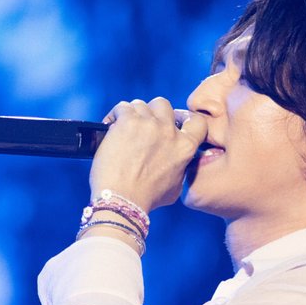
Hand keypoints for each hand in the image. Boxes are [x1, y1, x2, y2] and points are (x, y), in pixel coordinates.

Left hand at [90, 96, 206, 212]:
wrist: (122, 199)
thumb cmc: (146, 198)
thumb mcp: (175, 187)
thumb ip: (179, 169)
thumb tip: (176, 164)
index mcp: (185, 148)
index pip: (196, 122)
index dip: (183, 118)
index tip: (172, 122)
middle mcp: (169, 132)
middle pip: (163, 105)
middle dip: (152, 113)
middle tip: (141, 126)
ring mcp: (148, 124)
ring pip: (140, 105)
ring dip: (131, 115)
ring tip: (122, 130)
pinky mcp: (127, 121)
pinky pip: (122, 108)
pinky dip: (114, 116)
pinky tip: (109, 127)